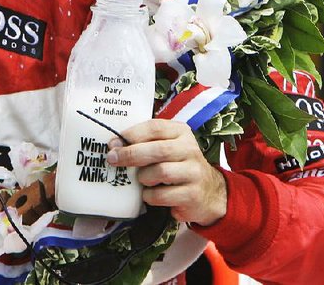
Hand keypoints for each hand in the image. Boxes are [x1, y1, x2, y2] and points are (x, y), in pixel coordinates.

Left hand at [107, 119, 227, 225]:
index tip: (114, 142)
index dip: (132, 134)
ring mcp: (193, 172)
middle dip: (130, 154)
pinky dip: (150, 196)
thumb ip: (146, 142)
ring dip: (144, 177)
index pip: (155, 127)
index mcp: (181, 132)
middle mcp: (190, 149)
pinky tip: (150, 194)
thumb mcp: (167, 146)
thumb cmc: (178, 164)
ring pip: (160, 172)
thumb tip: (115, 145)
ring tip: (142, 180)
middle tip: (113, 159)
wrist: (209, 192)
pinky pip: (162, 195)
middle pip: (157, 150)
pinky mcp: (192, 194)